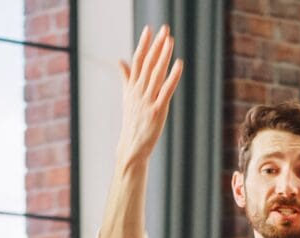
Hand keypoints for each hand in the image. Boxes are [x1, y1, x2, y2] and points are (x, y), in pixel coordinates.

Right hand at [115, 25, 183, 166]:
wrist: (131, 147)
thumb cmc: (132, 122)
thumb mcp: (128, 97)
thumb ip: (126, 77)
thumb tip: (120, 61)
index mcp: (132, 87)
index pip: (138, 60)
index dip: (144, 44)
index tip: (149, 29)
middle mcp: (138, 91)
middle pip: (148, 63)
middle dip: (156, 45)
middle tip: (164, 29)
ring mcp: (147, 101)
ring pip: (156, 74)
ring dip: (163, 56)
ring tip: (170, 40)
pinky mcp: (157, 111)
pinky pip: (166, 90)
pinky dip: (172, 76)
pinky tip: (179, 64)